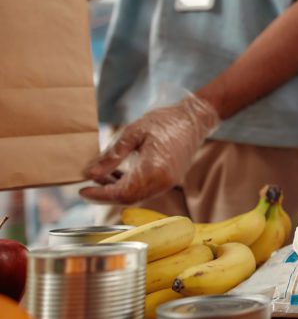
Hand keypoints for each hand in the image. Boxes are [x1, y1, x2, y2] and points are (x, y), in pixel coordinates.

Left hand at [79, 93, 219, 203]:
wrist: (193, 119)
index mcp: (153, 170)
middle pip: (128, 199)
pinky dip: (129, 186)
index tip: (83, 191)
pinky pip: (145, 190)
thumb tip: (91, 174)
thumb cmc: (165, 122)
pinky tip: (117, 175)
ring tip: (100, 177)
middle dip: (105, 195)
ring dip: (117, 191)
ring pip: (137, 196)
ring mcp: (168, 182)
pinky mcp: (170, 180)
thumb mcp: (133, 132)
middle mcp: (162, 182)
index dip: (100, 195)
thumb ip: (112, 155)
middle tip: (88, 187)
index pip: (121, 193)